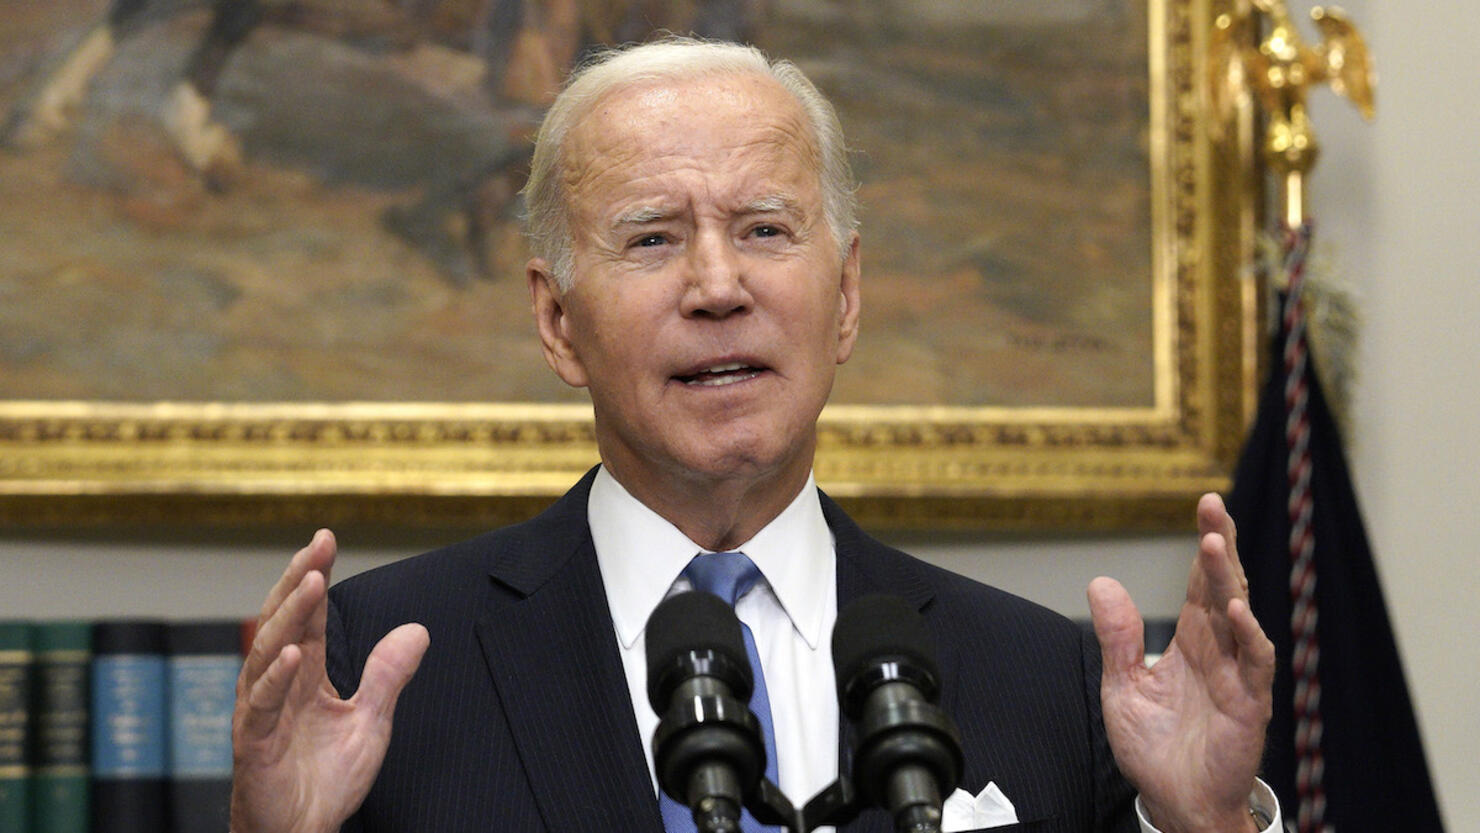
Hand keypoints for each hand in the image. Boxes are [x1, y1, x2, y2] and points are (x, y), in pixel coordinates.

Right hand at [230, 530, 429, 832]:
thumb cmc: (324, 782)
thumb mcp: (369, 721)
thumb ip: (387, 676)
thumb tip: (418, 630)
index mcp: (303, 676)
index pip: (308, 616)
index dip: (314, 577)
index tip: (326, 539)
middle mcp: (277, 686)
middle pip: (283, 622)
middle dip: (300, 581)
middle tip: (317, 546)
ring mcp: (261, 713)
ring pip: (267, 653)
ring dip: (289, 617)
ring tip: (311, 582)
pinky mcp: (253, 745)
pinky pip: (260, 706)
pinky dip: (274, 678)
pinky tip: (290, 653)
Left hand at [1088, 494, 1274, 832]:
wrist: (1175, 801)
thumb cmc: (1157, 748)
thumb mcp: (1123, 687)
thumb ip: (1117, 638)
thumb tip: (1101, 582)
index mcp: (1192, 642)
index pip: (1200, 584)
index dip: (1205, 545)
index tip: (1205, 504)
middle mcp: (1218, 651)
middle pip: (1223, 587)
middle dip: (1219, 545)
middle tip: (1212, 506)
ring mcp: (1238, 675)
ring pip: (1238, 616)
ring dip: (1227, 580)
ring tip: (1213, 545)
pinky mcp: (1249, 705)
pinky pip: (1254, 664)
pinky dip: (1248, 637)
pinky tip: (1236, 611)